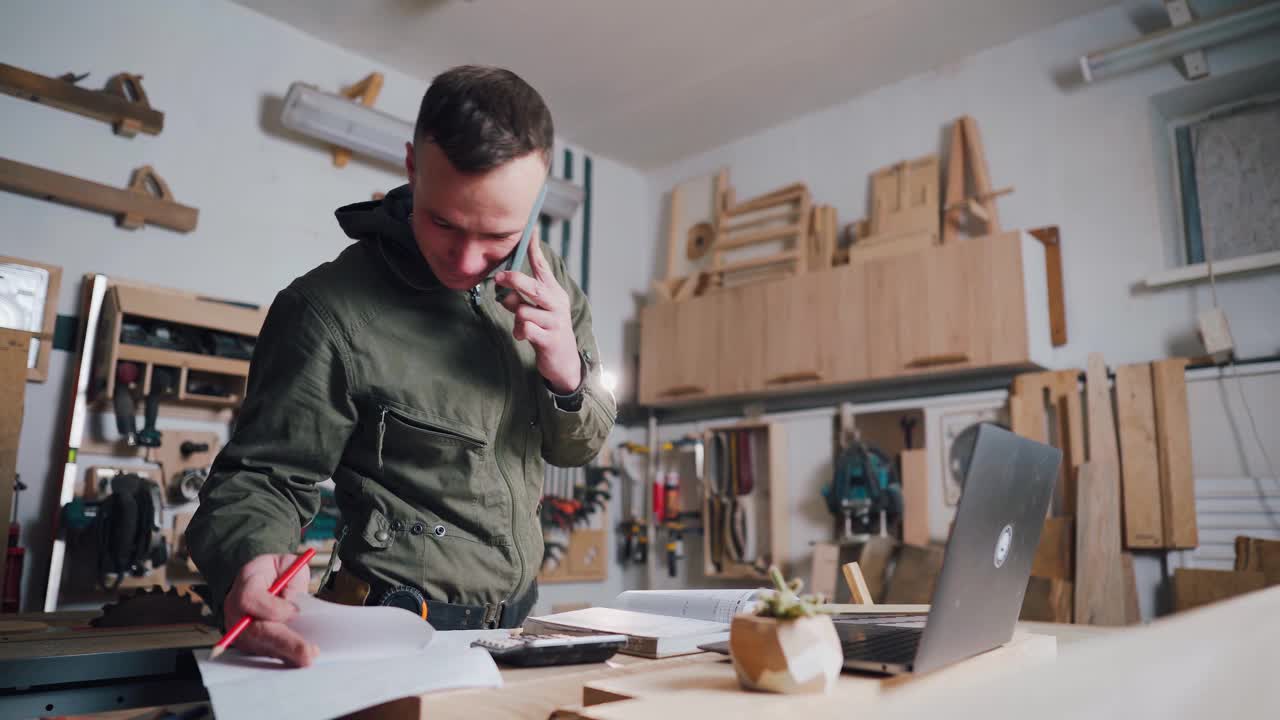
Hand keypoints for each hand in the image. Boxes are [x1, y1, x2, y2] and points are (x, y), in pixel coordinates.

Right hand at [223, 553, 317, 666]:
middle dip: (284, 642)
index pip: (250, 599)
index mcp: (245, 584)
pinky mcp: (250, 645)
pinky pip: (266, 654)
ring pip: (262, 647)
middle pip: (256, 631)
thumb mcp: (287, 565)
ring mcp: (241, 632)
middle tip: (306, 651)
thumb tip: (292, 603)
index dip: (272, 608)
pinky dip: (285, 658)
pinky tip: (300, 659)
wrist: (261, 582)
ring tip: (309, 656)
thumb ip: (292, 580)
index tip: (296, 612)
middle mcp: (237, 611)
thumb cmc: (276, 573)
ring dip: (287, 654)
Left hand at [495, 239, 581, 393]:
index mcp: (554, 292)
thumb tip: (502, 293)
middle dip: (515, 280)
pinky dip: (520, 332)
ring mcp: (556, 321)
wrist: (563, 361)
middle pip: (533, 287)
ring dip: (516, 318)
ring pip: (524, 311)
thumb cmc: (545, 330)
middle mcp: (557, 303)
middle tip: (499, 277)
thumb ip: (519, 300)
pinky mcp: (550, 339)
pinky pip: (525, 328)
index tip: (530, 229)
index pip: (542, 267)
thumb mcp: (534, 312)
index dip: (534, 248)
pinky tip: (525, 337)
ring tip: (522, 326)